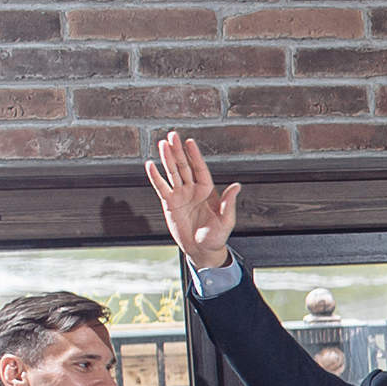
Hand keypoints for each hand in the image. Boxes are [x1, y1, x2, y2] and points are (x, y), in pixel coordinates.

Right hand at [144, 132, 238, 271]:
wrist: (201, 250)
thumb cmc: (216, 236)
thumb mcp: (226, 221)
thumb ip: (229, 203)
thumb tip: (237, 186)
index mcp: (207, 191)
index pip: (200, 169)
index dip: (195, 155)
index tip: (190, 142)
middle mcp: (193, 190)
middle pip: (184, 166)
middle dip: (178, 151)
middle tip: (172, 135)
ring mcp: (180, 195)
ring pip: (172, 173)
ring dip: (166, 159)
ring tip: (162, 144)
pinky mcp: (169, 203)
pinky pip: (161, 187)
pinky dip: (155, 177)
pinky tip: (150, 165)